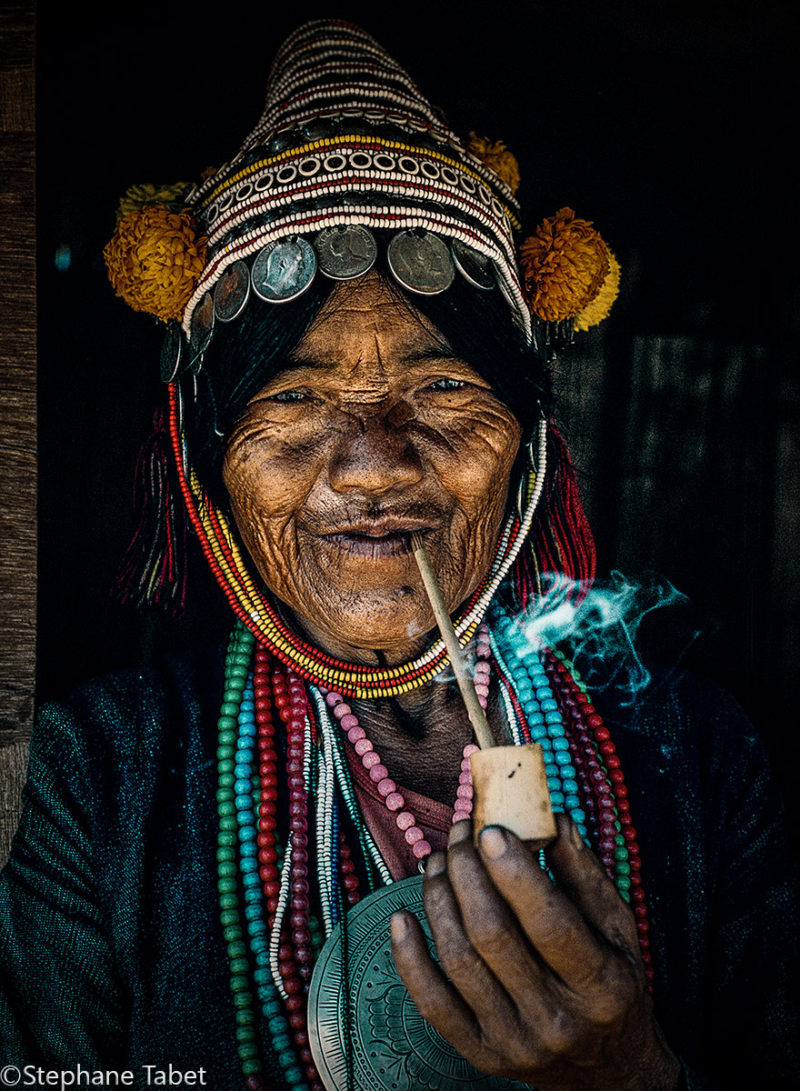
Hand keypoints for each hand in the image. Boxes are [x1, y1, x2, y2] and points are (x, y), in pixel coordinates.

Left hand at [390, 813, 679, 1090]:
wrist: (609, 1072)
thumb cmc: (613, 985)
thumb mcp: (617, 928)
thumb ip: (585, 874)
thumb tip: (552, 820)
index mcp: (601, 986)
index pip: (550, 923)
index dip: (515, 874)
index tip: (490, 830)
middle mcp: (557, 1020)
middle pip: (494, 936)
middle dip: (468, 873)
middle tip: (459, 834)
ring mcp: (515, 1043)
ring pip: (460, 961)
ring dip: (439, 900)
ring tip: (437, 861)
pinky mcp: (481, 1056)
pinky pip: (433, 1005)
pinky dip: (409, 959)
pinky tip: (401, 917)